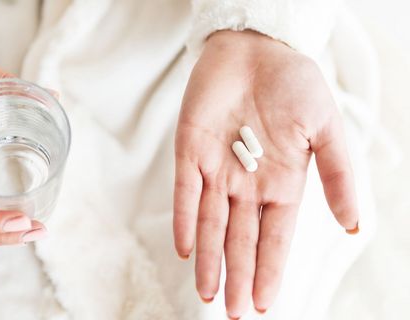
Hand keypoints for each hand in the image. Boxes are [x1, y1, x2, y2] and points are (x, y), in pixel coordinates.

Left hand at [173, 30, 358, 316]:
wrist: (256, 48)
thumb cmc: (294, 84)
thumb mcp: (326, 128)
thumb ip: (337, 175)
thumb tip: (353, 225)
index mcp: (281, 183)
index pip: (274, 237)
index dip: (270, 270)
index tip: (264, 304)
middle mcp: (247, 184)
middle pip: (241, 239)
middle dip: (238, 276)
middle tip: (233, 314)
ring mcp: (217, 170)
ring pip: (210, 223)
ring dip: (210, 258)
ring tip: (208, 293)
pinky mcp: (190, 151)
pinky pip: (185, 191)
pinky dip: (184, 219)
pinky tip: (185, 248)